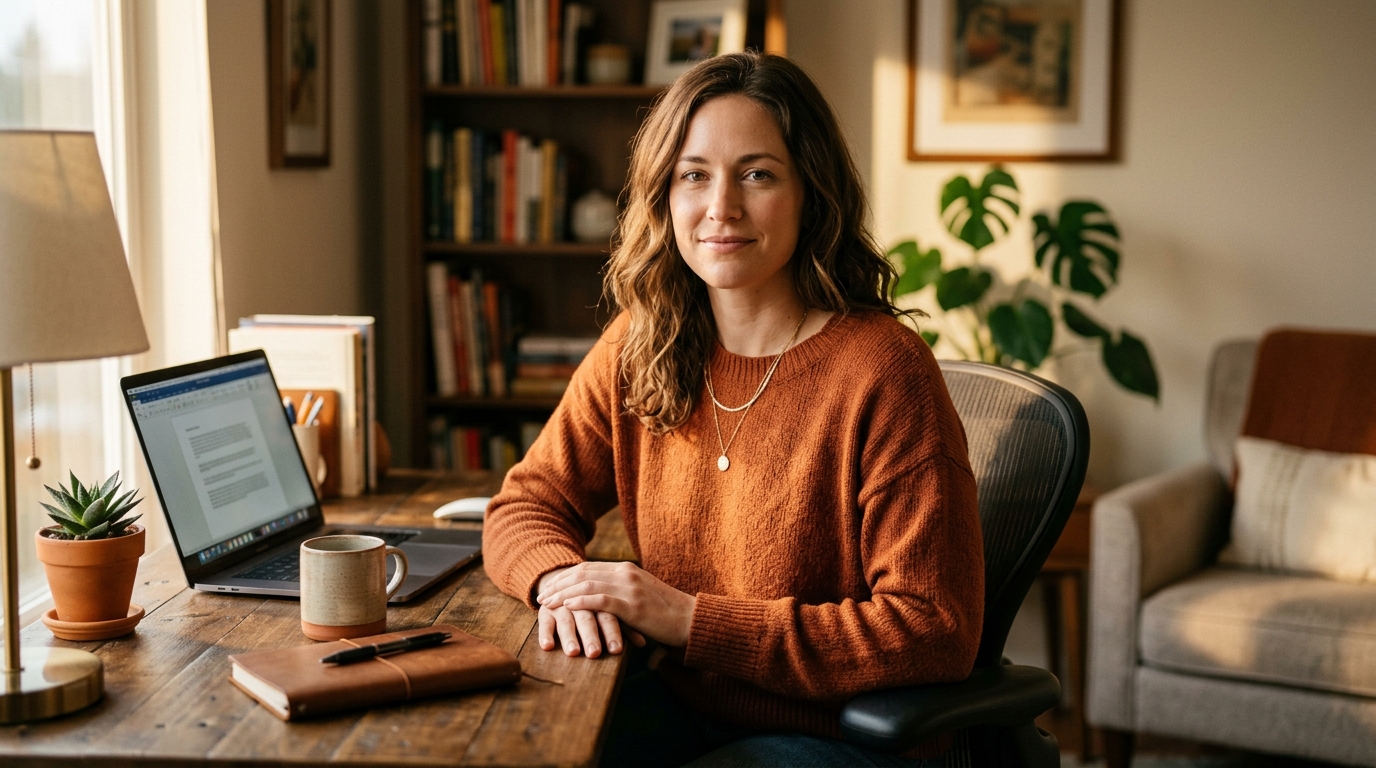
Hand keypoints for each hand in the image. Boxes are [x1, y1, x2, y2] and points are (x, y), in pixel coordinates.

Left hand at [537, 561, 695, 647]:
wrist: (691, 620)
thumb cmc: (665, 613)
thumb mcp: (641, 596)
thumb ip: (621, 592)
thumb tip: (599, 598)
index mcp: (626, 569)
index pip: (588, 568)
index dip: (565, 577)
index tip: (548, 587)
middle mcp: (626, 573)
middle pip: (583, 574)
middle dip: (558, 584)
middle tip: (540, 596)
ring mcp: (629, 588)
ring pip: (587, 585)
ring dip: (562, 594)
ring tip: (546, 604)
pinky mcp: (633, 605)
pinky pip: (600, 600)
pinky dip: (580, 602)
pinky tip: (566, 607)